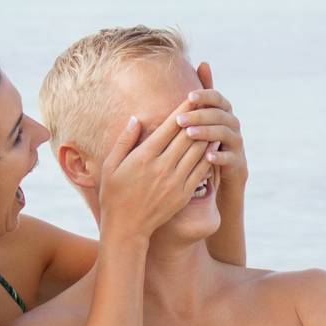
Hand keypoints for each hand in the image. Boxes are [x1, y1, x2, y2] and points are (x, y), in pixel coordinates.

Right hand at [95, 97, 213, 240]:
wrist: (127, 228)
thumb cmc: (114, 195)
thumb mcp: (111, 165)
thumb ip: (124, 140)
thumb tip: (137, 118)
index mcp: (145, 156)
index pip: (170, 127)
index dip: (183, 110)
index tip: (192, 97)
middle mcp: (163, 167)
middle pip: (188, 136)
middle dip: (199, 118)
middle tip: (208, 103)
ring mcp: (176, 181)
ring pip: (198, 152)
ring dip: (207, 134)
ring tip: (215, 120)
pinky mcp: (184, 194)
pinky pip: (202, 170)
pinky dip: (209, 155)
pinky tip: (213, 145)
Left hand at [186, 62, 247, 196]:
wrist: (225, 172)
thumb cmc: (208, 139)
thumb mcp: (206, 116)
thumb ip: (204, 93)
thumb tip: (203, 62)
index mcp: (224, 111)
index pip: (217, 97)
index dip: (205, 95)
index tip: (188, 96)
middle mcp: (233, 124)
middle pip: (218, 115)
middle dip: (199, 115)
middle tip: (179, 119)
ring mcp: (236, 142)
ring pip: (223, 133)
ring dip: (206, 132)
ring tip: (189, 134)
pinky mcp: (237, 162)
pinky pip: (229, 156)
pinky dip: (219, 155)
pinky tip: (206, 156)